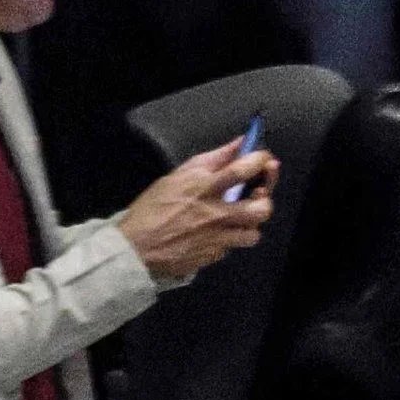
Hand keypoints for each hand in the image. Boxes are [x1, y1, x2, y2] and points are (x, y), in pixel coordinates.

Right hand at [118, 140, 277, 281]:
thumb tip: (239, 144)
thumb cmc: (152, 208)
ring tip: (240, 218)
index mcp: (202, 188)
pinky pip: (233, 247)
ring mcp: (217, 237)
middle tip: (257, 195)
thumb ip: (212, 160)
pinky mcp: (215, 255)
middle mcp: (214, 213)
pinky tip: (217, 233)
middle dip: (265, 200)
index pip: (242, 170)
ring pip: (254, 234)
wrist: (135, 247)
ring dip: (250, 225)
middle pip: (261, 208)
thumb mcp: (176, 176)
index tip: (264, 159)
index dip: (260, 162)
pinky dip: (229, 239)